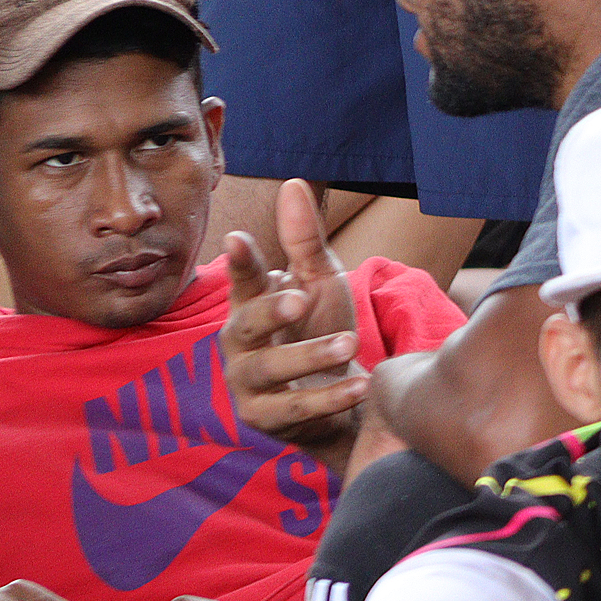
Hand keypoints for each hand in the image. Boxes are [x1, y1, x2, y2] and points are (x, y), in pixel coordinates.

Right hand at [219, 178, 366, 466]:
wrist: (341, 398)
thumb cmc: (322, 329)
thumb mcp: (320, 281)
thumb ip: (305, 239)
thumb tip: (293, 182)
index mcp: (251, 306)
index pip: (243, 280)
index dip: (240, 262)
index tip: (238, 238)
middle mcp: (240, 345)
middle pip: (244, 327)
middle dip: (269, 311)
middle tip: (300, 297)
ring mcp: (248, 384)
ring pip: (269, 370)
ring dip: (309, 355)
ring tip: (349, 343)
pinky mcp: (267, 418)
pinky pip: (296, 409)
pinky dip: (330, 397)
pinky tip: (361, 384)